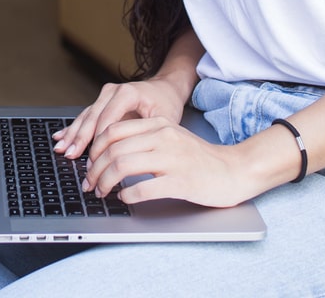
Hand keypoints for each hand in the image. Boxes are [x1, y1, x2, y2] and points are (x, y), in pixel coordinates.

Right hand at [52, 78, 187, 161]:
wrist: (165, 88)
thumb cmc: (166, 102)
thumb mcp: (165, 118)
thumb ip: (149, 135)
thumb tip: (137, 157)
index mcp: (127, 93)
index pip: (108, 119)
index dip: (99, 140)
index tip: (94, 158)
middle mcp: (113, 92)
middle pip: (92, 117)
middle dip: (79, 139)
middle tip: (70, 155)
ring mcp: (105, 96)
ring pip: (85, 117)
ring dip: (72, 134)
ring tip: (61, 148)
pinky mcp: (101, 103)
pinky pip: (86, 117)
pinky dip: (74, 128)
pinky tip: (61, 137)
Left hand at [82, 117, 256, 208]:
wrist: (235, 170)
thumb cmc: (200, 158)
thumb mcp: (171, 137)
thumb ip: (144, 139)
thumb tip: (108, 153)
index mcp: (159, 125)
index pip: (113, 130)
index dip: (95, 149)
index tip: (90, 164)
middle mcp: (164, 137)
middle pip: (113, 149)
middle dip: (95, 169)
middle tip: (91, 183)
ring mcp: (172, 159)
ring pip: (123, 167)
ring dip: (106, 182)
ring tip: (103, 192)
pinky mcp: (180, 182)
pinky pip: (143, 189)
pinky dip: (127, 196)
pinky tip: (124, 199)